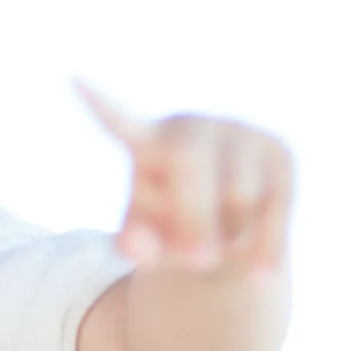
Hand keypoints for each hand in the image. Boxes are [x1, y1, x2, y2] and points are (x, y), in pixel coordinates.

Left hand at [78, 83, 293, 275]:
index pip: (118, 122)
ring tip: (223, 240)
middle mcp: (191, 125)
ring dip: (231, 234)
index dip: (99, 102)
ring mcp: (238, 133)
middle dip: (195, 217)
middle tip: (197, 263)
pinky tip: (260, 273)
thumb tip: (131, 244)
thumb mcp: (149, 248)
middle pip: (190, 161)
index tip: (71, 77)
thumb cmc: (173, 236)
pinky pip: (278, 205)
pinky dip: (267, 247)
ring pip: (239, 192)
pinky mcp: (279, 152)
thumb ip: (135, 246)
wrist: (231, 237)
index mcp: (146, 142)